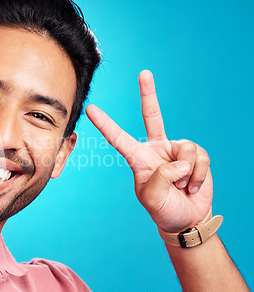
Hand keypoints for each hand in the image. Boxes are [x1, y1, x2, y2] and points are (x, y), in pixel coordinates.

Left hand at [86, 70, 212, 231]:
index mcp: (138, 158)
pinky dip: (199, 176)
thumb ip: (160, 178)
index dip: (105, 124)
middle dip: (148, 93)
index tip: (91, 108)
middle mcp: (156, 148)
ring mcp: (176, 149)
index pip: (118, 138)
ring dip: (187, 174)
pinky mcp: (196, 154)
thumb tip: (178, 161)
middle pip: (152, 116)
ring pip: (184, 150)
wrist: (187, 218)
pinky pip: (200, 158)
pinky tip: (193, 185)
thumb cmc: (164, 208)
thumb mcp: (152, 198)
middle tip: (144, 73)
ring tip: (182, 187)